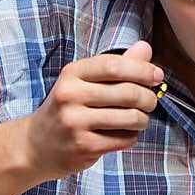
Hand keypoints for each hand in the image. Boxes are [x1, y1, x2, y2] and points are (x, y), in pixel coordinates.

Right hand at [23, 41, 161, 179]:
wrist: (36, 146)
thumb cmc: (67, 109)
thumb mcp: (83, 82)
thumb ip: (115, 66)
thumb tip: (146, 48)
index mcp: (72, 74)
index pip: (114, 66)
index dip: (142, 69)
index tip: (157, 75)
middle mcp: (70, 95)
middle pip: (127, 92)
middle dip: (148, 97)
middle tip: (151, 102)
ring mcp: (75, 123)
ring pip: (130, 118)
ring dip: (143, 119)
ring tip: (140, 119)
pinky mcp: (83, 146)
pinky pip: (124, 139)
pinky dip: (131, 136)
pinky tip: (123, 133)